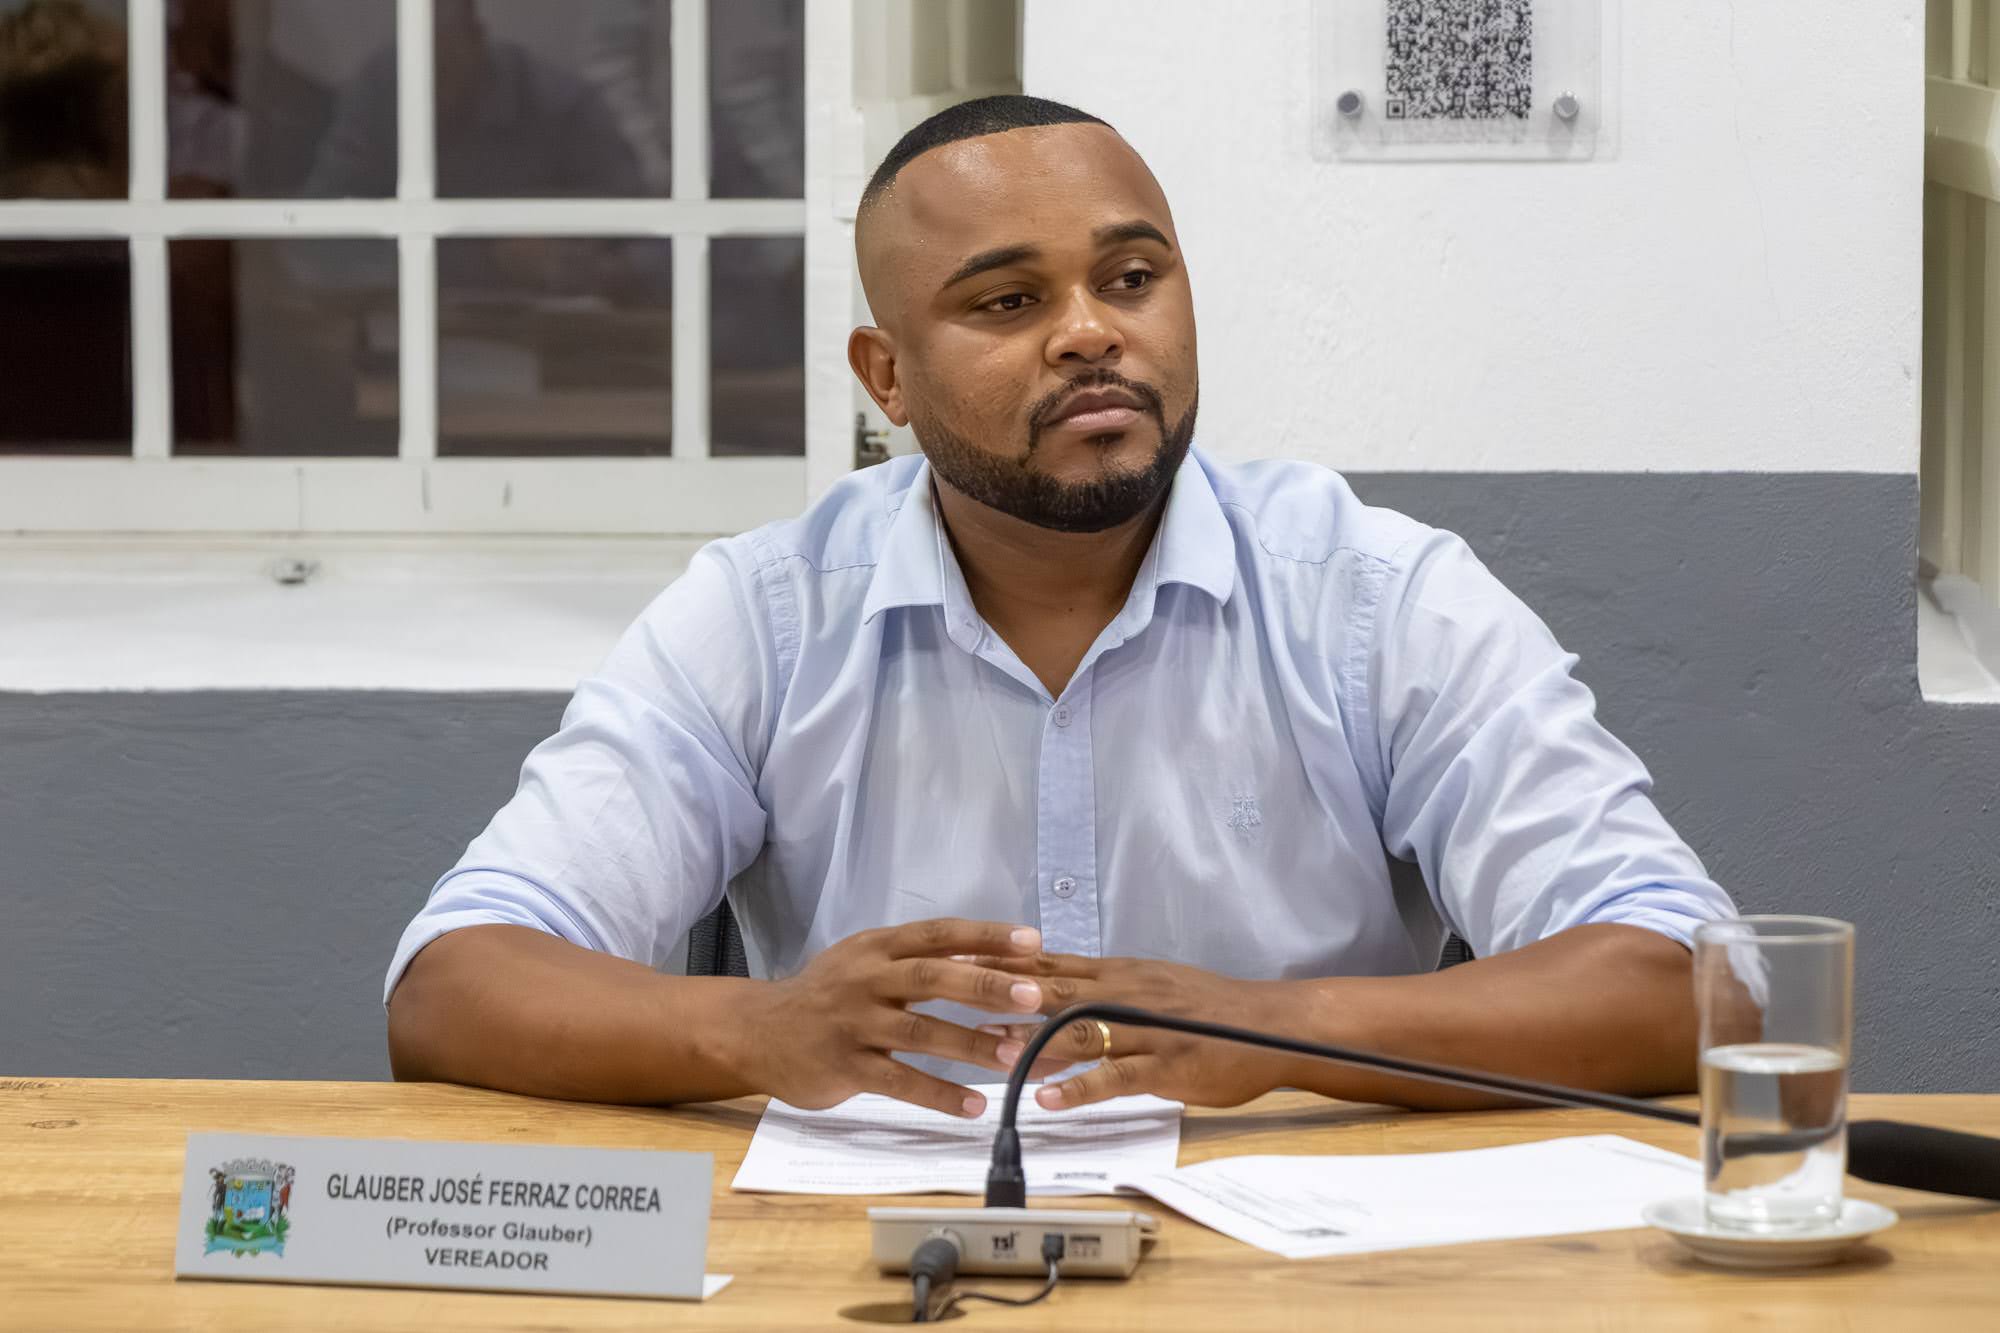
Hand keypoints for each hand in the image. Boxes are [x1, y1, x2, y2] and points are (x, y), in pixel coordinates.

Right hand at [735, 918, 1048, 1117]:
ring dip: (972, 1044)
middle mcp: (866, 980)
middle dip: (985, 985)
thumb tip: (988, 957)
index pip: (938, 934)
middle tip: (1034, 995)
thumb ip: (917, 961)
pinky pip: (898, 1081)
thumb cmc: (827, 995)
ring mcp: (854, 1024)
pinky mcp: (845, 1067)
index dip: (984, 936)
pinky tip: (974, 1105)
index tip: (1032, 940)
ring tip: (1018, 1057)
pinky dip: (939, 1094)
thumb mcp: (865, 962)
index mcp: (877, 949)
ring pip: (919, 1032)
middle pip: (931, 977)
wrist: (758, 1031)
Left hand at [969, 953, 1297, 1110]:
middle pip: (1055, 988)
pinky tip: (1050, 1099)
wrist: (1272, 1024)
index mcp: (1120, 973)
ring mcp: (1147, 1029)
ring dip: (1035, 1039)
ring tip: (992, 1050)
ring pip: (1082, 1030)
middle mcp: (1127, 993)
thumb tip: (1056, 987)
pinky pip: (1118, 1075)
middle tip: (953, 997)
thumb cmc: (1211, 1010)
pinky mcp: (1167, 1064)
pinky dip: (1081, 1086)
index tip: (954, 958)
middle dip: (1003, 993)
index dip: (1001, 961)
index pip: (1049, 961)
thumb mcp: (1152, 986)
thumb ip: (1106, 988)